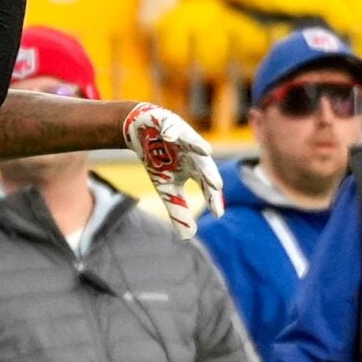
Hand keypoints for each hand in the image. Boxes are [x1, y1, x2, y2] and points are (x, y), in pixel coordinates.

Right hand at [122, 103, 223, 234]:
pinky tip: (169, 136)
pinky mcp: (169, 123)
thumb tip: (188, 238)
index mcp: (195, 170)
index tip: (218, 213)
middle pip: (204, 166)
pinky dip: (170, 131)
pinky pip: (170, 127)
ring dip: (197, 147)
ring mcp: (183, 138)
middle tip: (217, 186)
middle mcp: (193, 154)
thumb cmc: (159, 161)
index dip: (212, 198)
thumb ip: (178, 211)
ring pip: (193, 143)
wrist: (144, 133)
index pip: (207, 186)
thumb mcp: (167, 189)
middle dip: (210, 175)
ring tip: (205, 152)